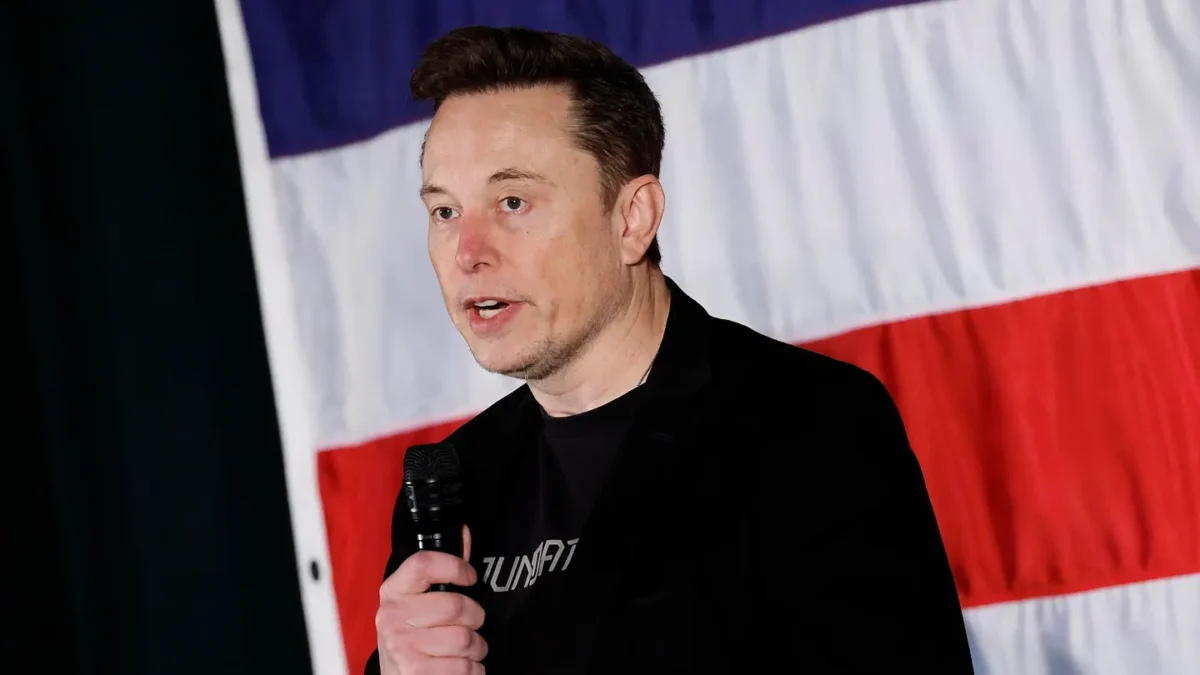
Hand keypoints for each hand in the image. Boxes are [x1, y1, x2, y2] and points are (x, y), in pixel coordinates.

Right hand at [377, 525, 486, 673]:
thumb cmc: (414, 635)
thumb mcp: (418, 602)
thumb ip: (443, 571)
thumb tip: (465, 533)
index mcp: (393, 591)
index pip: (423, 563)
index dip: (455, 566)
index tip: (471, 577)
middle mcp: (391, 616)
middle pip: (456, 604)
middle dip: (475, 617)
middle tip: (472, 624)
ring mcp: (401, 645)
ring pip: (465, 638)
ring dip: (476, 646)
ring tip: (466, 649)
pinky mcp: (414, 672)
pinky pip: (465, 667)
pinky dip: (473, 669)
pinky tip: (462, 666)